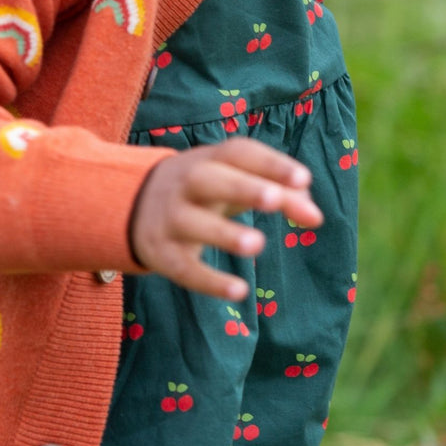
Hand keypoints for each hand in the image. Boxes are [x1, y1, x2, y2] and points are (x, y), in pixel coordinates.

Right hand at [128, 138, 321, 300]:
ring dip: (224, 233)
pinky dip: (209, 281)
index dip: (270, 164)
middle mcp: (185, 184)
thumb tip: (314, 213)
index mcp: (208, 159)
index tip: (303, 179)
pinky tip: (239, 291)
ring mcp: (170, 218)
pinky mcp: (161, 254)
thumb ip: (278, 191)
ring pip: (193, 223)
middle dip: (243, 188)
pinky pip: (184, 268)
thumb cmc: (203, 190)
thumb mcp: (234, 181)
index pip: (238, 153)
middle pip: (209, 180)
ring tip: (258, 244)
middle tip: (276, 200)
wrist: (131, 204)